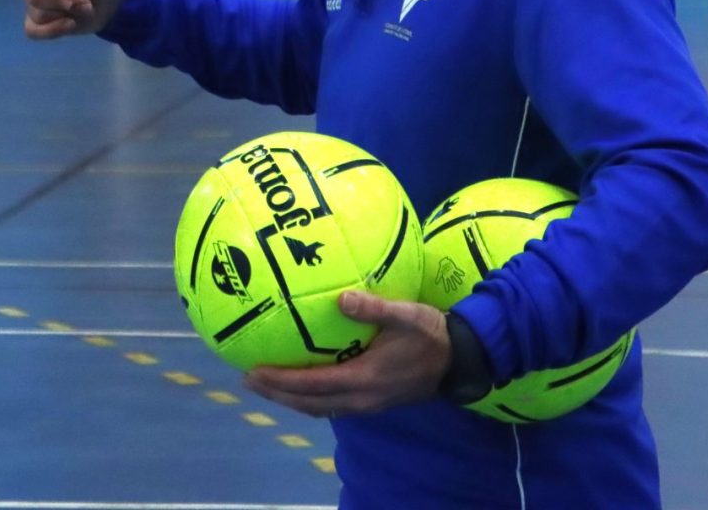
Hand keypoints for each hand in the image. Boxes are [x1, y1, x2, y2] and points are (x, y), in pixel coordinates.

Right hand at [21, 0, 122, 38]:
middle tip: (85, 2)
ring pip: (36, 14)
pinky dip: (52, 32)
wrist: (114, 0)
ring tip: (82, 9)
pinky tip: (69, 25)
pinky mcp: (40, 22)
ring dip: (65, 17)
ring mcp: (35, 2)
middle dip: (65, 3)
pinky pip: (32, 31)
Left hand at [243, 291, 452, 418]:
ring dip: (290, 399)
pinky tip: (302, 383)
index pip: (311, 385)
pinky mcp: (372, 403)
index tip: (254, 371)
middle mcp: (360, 399)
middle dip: (276, 395)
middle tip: (249, 380)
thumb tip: (341, 298)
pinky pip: (331, 406)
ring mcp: (366, 404)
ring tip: (267, 384)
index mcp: (364, 379)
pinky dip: (310, 398)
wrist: (459, 361)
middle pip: (308, 404)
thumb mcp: (407, 315)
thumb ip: (375, 308)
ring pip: (318, 409)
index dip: (281, 382)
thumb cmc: (431, 335)